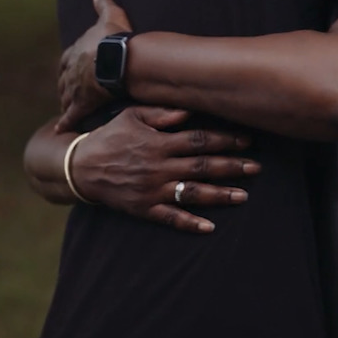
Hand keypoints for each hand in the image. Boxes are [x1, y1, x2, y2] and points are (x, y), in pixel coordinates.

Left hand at [56, 0, 132, 132]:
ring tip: (66, 109)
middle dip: (64, 86)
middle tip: (65, 93)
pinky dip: (65, 122)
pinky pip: (72, 115)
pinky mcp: (83, 103)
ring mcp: (76, 87)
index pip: (66, 60)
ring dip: (65, 102)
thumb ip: (103, 1)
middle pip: (63, 80)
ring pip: (66, 97)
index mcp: (76, 50)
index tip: (67, 70)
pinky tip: (60, 130)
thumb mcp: (110, 15)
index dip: (67, 65)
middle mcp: (71, 70)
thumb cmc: (115, 36)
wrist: (119, 58)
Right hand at [70, 106, 259, 232]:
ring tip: (244, 196)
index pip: (199, 140)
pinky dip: (190, 223)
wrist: (80, 167)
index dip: (225, 140)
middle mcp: (160, 166)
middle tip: (257, 168)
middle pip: (203, 166)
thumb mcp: (132, 116)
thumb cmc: (109, 136)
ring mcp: (153, 189)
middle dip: (232, 167)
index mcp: (159, 142)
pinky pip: (170, 218)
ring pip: (192, 193)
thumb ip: (162, 113)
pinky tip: (209, 227)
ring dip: (220, 195)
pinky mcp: (144, 208)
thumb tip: (189, 110)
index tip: (247, 141)